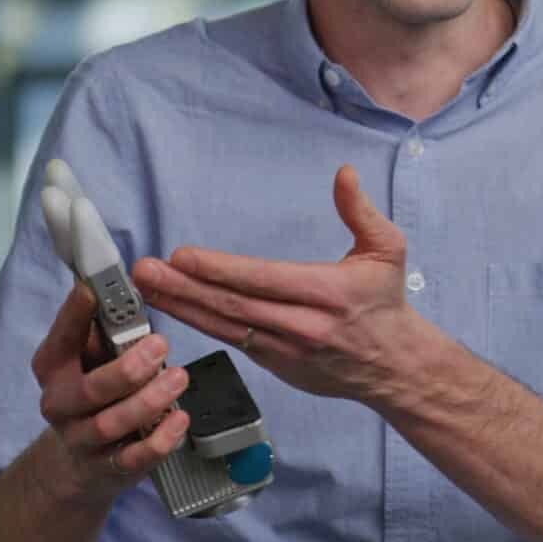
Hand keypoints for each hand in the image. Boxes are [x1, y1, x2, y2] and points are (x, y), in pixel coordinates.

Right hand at [30, 282, 189, 504]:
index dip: (74, 315)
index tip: (93, 291)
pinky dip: (160, 439)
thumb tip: (128, 295)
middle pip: (90, 390)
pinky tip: (180, 419)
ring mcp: (82, 439)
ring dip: (149, 400)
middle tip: (160, 345)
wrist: (77, 463)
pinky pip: (134, 458)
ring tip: (178, 378)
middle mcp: (60, 403)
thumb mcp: (89, 360)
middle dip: (128, 368)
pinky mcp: (107, 468)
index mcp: (54, 367)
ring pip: (112, 424)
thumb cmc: (92, 395)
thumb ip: (105, 333)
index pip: (61, 338)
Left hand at [139, 164, 436, 405]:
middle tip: (146, 272)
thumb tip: (343, 173)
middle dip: (185, 288)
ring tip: (148, 289)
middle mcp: (304, 326)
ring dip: (182, 308)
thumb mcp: (387, 250)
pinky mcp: (277, 366)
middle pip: (235, 306)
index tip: (182, 257)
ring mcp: (287, 351)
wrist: (397, 368)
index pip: (264, 280)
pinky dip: (201, 325)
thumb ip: (360, 211)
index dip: (219, 271)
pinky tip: (174, 310)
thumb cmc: (386, 303)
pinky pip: (233, 342)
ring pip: (226, 328)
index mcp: (329, 293)